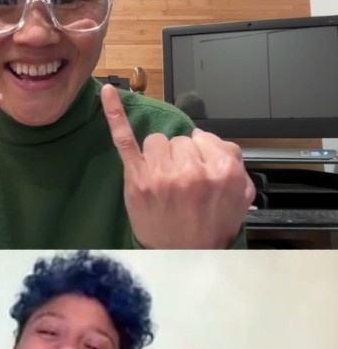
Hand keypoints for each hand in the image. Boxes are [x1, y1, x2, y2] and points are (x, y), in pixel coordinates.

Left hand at [102, 84, 255, 248]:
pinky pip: (125, 139)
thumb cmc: (209, 226)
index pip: (204, 139)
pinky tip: (109, 93)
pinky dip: (115, 115)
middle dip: (180, 157)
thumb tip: (211, 142)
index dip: (199, 155)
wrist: (183, 255)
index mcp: (221, 169)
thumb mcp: (239, 194)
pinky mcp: (137, 179)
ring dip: (159, 157)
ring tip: (163, 182)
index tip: (197, 173)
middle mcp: (190, 169)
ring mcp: (161, 174)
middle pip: (180, 140)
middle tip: (180, 185)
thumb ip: (233, 160)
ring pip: (158, 141)